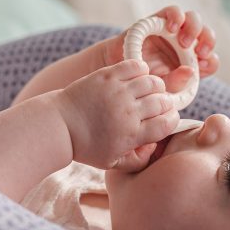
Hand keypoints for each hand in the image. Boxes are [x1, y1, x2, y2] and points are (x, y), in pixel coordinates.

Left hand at [56, 60, 179, 172]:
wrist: (59, 125)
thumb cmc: (86, 145)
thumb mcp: (112, 163)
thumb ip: (138, 160)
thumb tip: (154, 145)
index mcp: (132, 135)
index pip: (168, 123)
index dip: (171, 120)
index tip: (162, 119)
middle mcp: (128, 112)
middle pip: (164, 101)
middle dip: (164, 103)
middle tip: (154, 105)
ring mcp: (118, 92)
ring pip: (153, 82)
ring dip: (154, 86)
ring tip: (146, 91)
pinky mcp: (107, 75)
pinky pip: (136, 65)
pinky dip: (141, 69)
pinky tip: (134, 78)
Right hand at [100, 6, 219, 91]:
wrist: (116, 69)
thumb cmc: (140, 82)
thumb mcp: (159, 88)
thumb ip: (175, 84)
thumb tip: (191, 72)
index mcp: (189, 63)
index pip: (210, 59)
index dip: (211, 61)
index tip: (203, 66)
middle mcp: (184, 44)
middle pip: (206, 35)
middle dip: (208, 41)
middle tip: (199, 53)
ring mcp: (172, 30)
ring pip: (194, 19)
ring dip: (194, 28)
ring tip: (185, 42)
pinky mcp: (158, 19)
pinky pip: (173, 10)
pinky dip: (177, 16)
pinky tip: (172, 28)